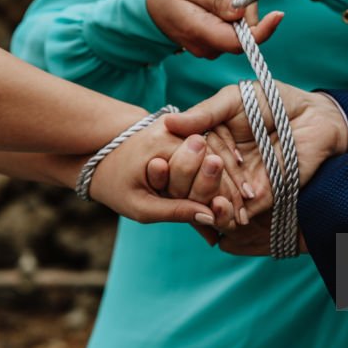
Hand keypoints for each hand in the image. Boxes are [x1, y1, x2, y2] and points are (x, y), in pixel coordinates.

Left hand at [89, 114, 247, 225]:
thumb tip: (211, 219)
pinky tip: (236, 186)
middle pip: (216, 157)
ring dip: (232, 176)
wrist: (97, 156)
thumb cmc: (115, 185)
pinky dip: (222, 168)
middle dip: (234, 184)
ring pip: (216, 151)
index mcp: (163, 144)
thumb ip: (175, 211)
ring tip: (247, 201)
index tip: (240, 216)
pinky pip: (209, 148)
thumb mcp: (141, 206)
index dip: (225, 194)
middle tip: (250, 208)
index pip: (206, 168)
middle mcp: (175, 129)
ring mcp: (179, 128)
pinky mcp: (181, 131)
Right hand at [147, 0, 282, 58]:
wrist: (145, 6)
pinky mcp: (216, 38)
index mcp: (203, 34)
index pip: (242, 42)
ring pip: (243, 23)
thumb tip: (241, 13)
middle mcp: (211, 45)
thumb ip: (216, 0)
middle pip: (247, 28)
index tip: (278, 13)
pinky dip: (234, 3)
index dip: (264, 30)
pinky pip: (235, 22)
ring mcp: (214, 44)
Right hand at [155, 82, 347, 253]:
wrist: (314, 116)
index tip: (157, 165)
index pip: (184, 159)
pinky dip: (228, 216)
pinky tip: (223, 210)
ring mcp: (238, 184)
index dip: (171, 164)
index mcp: (209, 142)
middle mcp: (220, 166)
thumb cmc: (274, 100)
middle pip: (193, 184)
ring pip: (212, 202)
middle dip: (186, 184)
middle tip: (184, 179)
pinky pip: (238, 213)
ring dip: (205, 202)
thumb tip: (168, 122)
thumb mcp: (233, 100)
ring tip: (202, 198)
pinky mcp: (260, 198)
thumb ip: (204, 113)